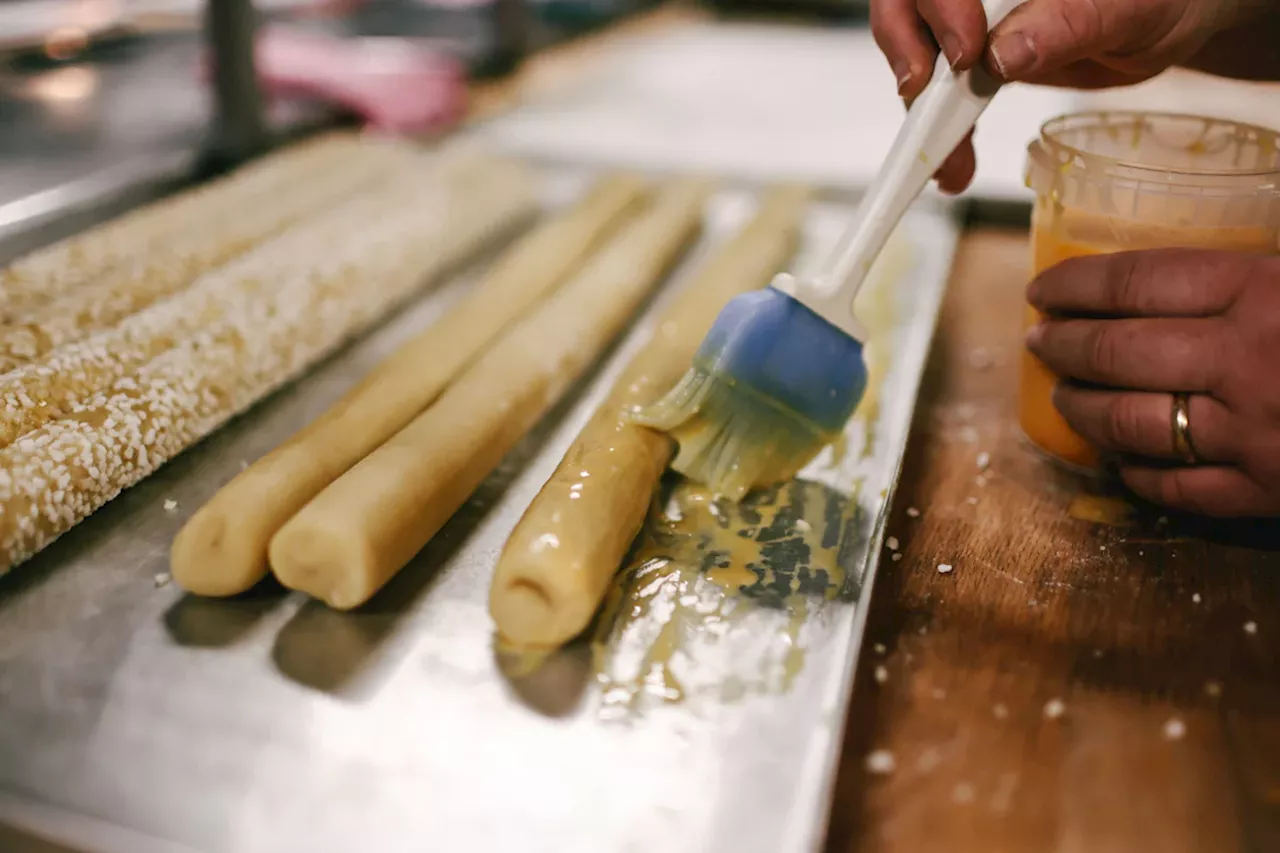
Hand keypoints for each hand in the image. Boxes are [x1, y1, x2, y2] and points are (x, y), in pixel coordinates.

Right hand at [870, 0, 1279, 192]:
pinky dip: (942, 134)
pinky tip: (954, 165)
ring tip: (946, 162)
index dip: (939, 7)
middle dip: (907, 51)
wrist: (1170, 20)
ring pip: (916, 52)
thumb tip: (1003, 54)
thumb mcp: (1127, 7)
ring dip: (922, 112)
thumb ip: (1066, 23)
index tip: (966, 53)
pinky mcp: (973, 56)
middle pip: (908, 4)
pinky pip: (940, 93)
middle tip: (923, 97)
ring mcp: (971, 16)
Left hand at [1025, 249, 1279, 517]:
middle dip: (1062, 346)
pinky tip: (1121, 461)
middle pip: (1116, 353)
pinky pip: (1178, 487)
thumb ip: (1254, 275)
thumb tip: (1180, 275)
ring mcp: (1252, 434)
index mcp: (1263, 294)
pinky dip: (1138, 473)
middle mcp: (1243, 363)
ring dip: (1083, 410)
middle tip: (1038, 342)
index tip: (1041, 291)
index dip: (1075, 285)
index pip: (1135, 282)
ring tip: (1064, 397)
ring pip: (1131, 424)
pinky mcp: (1266, 490)